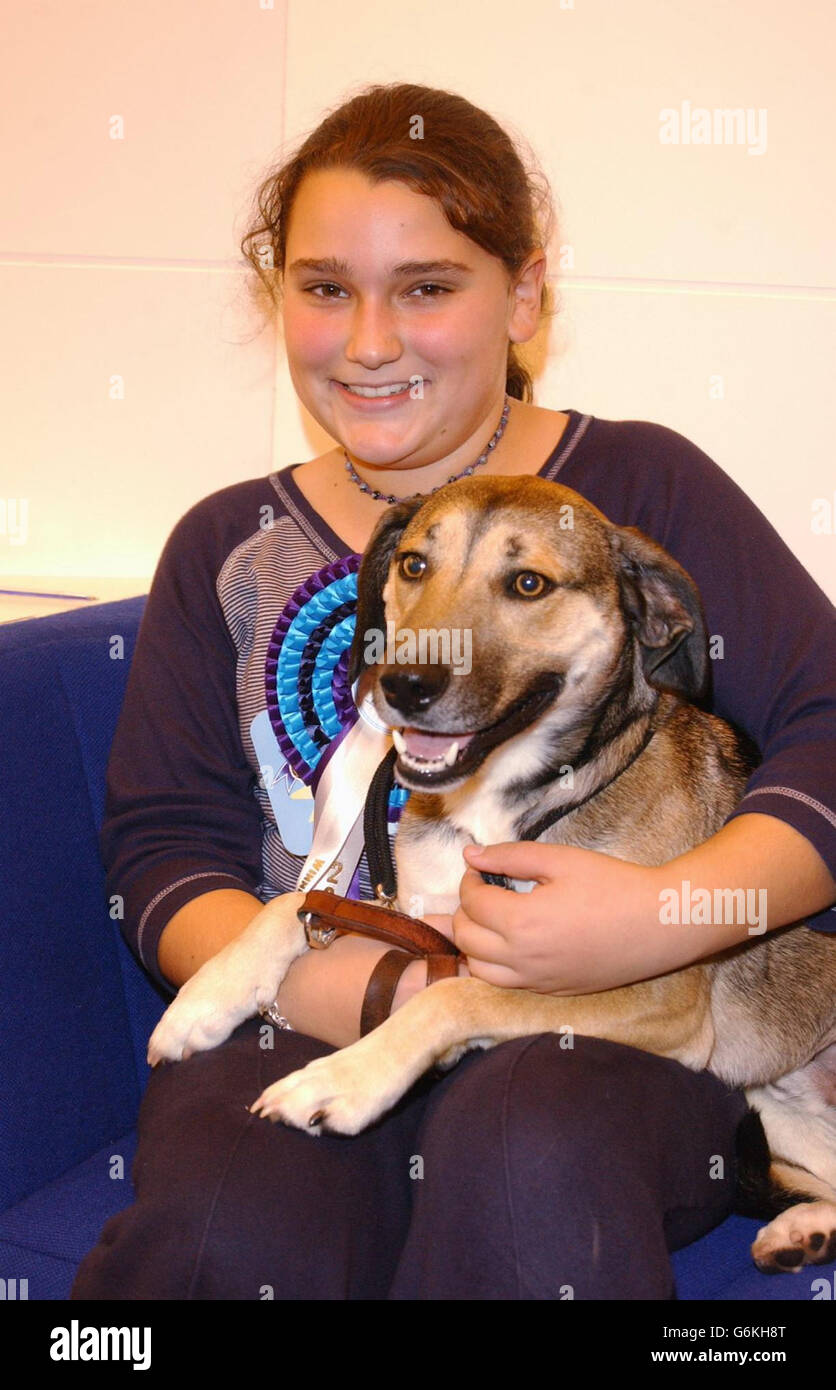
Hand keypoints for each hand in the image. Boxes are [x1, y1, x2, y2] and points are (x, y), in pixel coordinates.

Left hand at [453, 841, 663, 993]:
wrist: (658, 925)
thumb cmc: (613, 886)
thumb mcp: (561, 860)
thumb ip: (510, 856)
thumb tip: (469, 855)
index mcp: (522, 922)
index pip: (472, 903)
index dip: (469, 881)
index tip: (480, 869)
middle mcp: (522, 959)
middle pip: (466, 938)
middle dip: (463, 911)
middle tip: (480, 891)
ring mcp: (536, 980)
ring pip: (478, 969)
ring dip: (471, 944)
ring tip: (483, 921)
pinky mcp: (551, 991)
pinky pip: (504, 985)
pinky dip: (491, 966)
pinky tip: (501, 946)